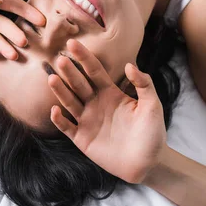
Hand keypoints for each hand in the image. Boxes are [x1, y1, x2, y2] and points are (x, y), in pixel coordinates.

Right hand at [48, 39, 166, 183]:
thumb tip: (130, 65)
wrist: (149, 163)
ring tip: (52, 79)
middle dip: (70, 72)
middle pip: (79, 84)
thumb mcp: (152, 105)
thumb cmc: (153, 133)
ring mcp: (87, 121)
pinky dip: (60, 120)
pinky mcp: (82, 139)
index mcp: (110, 93)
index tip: (72, 42)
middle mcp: (96, 104)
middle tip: (60, 59)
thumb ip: (144, 84)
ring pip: (70, 102)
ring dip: (61, 91)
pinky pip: (67, 127)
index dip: (84, 57)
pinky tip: (55, 109)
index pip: (94, 71)